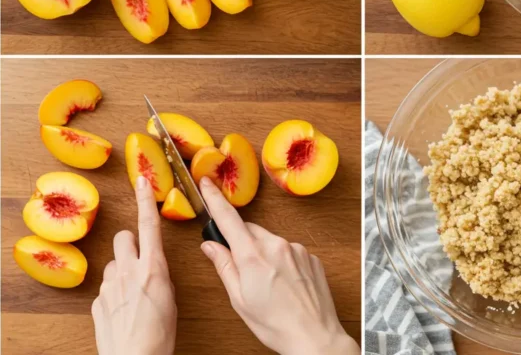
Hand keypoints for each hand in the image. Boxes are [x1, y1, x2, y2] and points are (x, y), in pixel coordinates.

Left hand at [92, 176, 176, 354]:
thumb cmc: (159, 338)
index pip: (148, 225)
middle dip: (130, 245)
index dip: (144, 199)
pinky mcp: (97, 301)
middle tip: (138, 261)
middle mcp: (128, 272)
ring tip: (133, 297)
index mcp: (152, 269)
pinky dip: (114, 296)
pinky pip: (106, 288)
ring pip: (113, 264)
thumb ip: (159, 277)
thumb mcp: (170, 301)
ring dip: (122, 273)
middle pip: (123, 238)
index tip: (141, 179)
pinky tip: (123, 313)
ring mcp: (109, 286)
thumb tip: (152, 269)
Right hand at [199, 177, 357, 354]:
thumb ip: (224, 267)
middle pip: (249, 231)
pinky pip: (288, 250)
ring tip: (268, 284)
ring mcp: (296, 249)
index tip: (206, 184)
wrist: (314, 337)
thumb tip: (211, 246)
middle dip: (241, 243)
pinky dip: (281, 261)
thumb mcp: (239, 299)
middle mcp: (276, 246)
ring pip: (269, 241)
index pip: (228, 218)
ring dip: (263, 254)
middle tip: (242, 269)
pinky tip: (284, 284)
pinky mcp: (310, 256)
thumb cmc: (276, 325)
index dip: (214, 198)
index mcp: (253, 256)